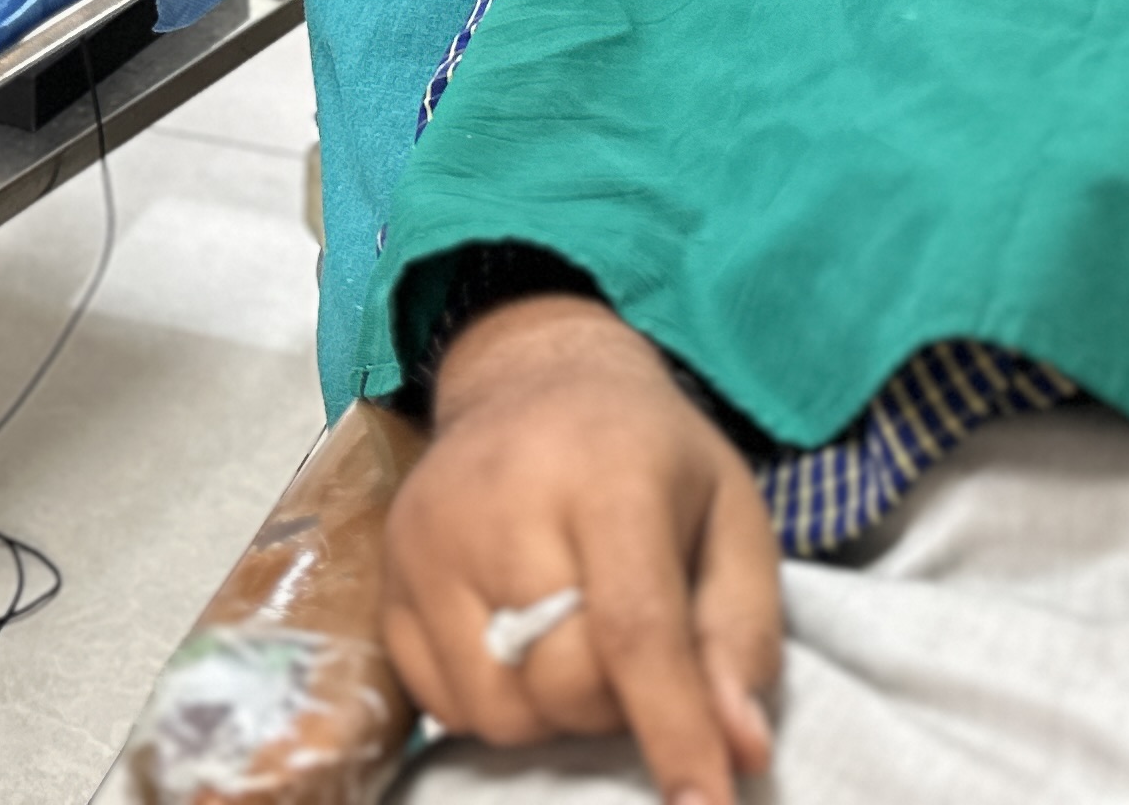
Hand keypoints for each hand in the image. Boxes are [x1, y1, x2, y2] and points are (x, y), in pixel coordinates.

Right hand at [380, 295, 781, 804]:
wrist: (532, 377)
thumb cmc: (650, 456)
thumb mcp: (731, 518)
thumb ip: (741, 636)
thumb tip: (740, 750)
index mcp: (608, 475)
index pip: (634, 628)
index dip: (672, 730)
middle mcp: (502, 503)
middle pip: (560, 682)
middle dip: (613, 705)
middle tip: (635, 655)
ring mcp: (429, 539)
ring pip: (496, 710)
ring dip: (551, 713)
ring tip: (574, 645)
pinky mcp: (387, 574)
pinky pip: (442, 706)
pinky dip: (495, 703)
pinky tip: (519, 642)